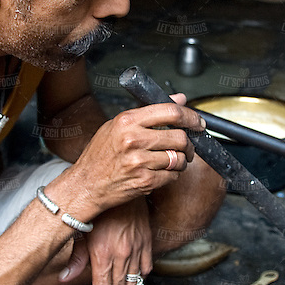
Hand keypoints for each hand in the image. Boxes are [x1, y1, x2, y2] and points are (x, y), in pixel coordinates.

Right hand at [56, 94, 203, 218]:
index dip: (191, 116)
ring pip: (179, 158)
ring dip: (181, 161)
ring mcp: (139, 162)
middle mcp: (133, 140)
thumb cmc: (100, 155)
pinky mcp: (144, 181)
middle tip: (187, 146)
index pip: (170, 112)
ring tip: (172, 161)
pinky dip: (172, 175)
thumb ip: (149, 112)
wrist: (86, 185)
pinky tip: (161, 172)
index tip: (198, 122)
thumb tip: (179, 99)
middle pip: (179, 137)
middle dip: (189, 143)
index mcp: (127, 121)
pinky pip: (172, 176)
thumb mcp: (117, 125)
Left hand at [58, 197, 151, 284]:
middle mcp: (122, 255)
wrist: (122, 187)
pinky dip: (139, 279)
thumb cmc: (99, 207)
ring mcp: (137, 249)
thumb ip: (76, 258)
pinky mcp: (147, 242)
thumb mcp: (81, 231)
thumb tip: (65, 278)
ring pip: (133, 283)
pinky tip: (132, 282)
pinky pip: (146, 269)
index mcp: (103, 255)